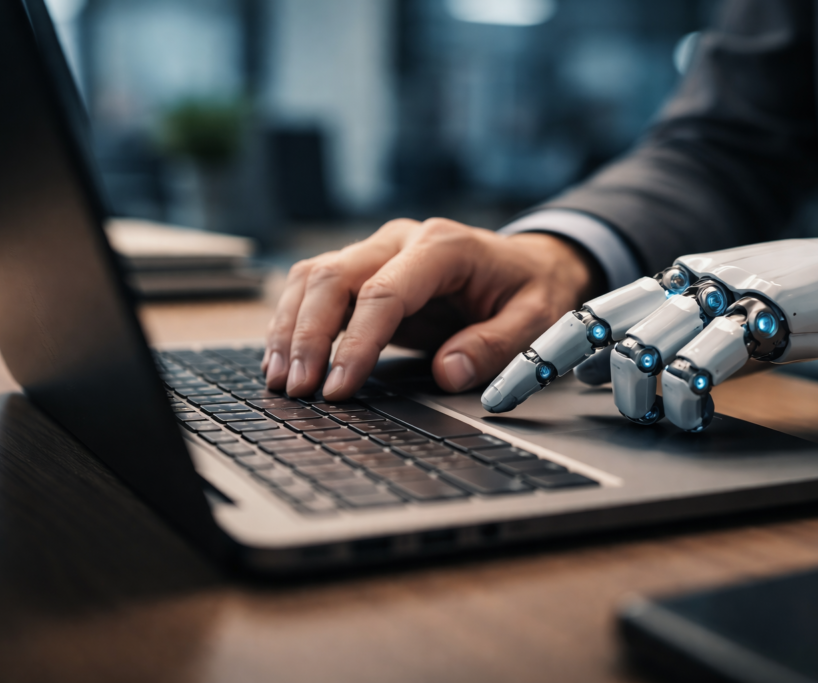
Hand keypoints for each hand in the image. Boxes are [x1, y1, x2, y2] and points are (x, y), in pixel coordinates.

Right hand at [262, 218, 603, 399]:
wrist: (529, 264)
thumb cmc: (530, 289)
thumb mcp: (536, 319)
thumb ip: (495, 345)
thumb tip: (449, 372)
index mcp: (443, 246)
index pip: (385, 291)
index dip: (357, 342)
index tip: (340, 387)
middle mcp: (401, 240)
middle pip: (334, 277)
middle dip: (308, 336)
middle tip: (299, 389)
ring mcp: (378, 251)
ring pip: (314, 278)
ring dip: (290, 329)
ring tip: (281, 381)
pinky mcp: (365, 271)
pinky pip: (316, 289)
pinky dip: (294, 322)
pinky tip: (284, 359)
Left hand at [483, 233, 817, 430]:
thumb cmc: (776, 302)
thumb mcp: (701, 314)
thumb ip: (647, 333)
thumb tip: (588, 372)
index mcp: (661, 284)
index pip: (580, 317)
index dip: (533, 359)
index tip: (496, 400)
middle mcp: (680, 284)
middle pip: (597, 332)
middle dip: (580, 384)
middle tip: (591, 414)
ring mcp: (718, 296)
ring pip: (642, 352)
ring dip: (642, 400)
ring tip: (670, 415)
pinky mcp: (762, 314)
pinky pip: (703, 363)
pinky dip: (689, 400)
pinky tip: (697, 417)